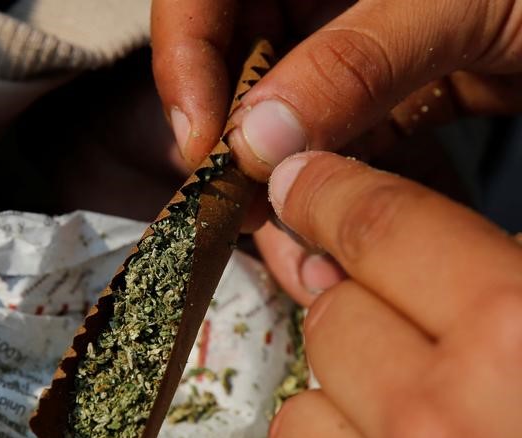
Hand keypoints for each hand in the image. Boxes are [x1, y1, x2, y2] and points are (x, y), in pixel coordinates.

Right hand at [152, 0, 521, 305]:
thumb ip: (356, 58)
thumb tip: (253, 142)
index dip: (185, 64)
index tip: (204, 146)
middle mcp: (325, 2)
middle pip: (237, 77)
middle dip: (238, 156)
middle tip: (246, 224)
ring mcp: (359, 56)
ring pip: (290, 133)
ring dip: (290, 203)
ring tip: (304, 267)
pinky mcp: (396, 102)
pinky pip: (350, 156)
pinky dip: (348, 208)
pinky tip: (347, 259)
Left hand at [266, 151, 521, 437]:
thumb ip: (511, 282)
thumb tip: (385, 248)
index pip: (378, 228)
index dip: (331, 192)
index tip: (301, 182)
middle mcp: (440, 432)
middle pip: (330, 319)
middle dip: (362, 313)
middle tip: (419, 337)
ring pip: (300, 416)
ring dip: (346, 411)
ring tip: (423, 437)